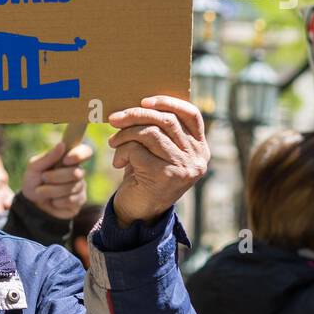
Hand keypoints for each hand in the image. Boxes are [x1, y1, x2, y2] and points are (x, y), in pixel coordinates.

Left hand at [22, 139, 92, 220]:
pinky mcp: (79, 201)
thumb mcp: (34, 167)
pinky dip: (56, 201)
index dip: (79, 154)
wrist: (32, 203)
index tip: (66, 160)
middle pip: (76, 173)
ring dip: (52, 190)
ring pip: (72, 188)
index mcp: (68, 158)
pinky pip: (71, 200)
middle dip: (56, 177)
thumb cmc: (33, 181)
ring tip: (41, 191)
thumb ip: (48, 157)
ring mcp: (80, 186)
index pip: (85, 151)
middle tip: (43, 178)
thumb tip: (62, 144)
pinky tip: (52, 200)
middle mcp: (77, 171)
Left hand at [106, 95, 208, 226]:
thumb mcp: (156, 150)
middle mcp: (197, 157)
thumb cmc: (145, 175)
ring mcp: (184, 167)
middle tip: (114, 119)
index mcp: (199, 148)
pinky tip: (118, 163)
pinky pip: (137, 149)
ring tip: (114, 143)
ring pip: (150, 133)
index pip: (191, 114)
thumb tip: (139, 104)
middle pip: (166, 120)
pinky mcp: (165, 176)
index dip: (168, 102)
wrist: (139, 212)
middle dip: (135, 115)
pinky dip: (121, 151)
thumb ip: (158, 130)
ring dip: (125, 135)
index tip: (144, 101)